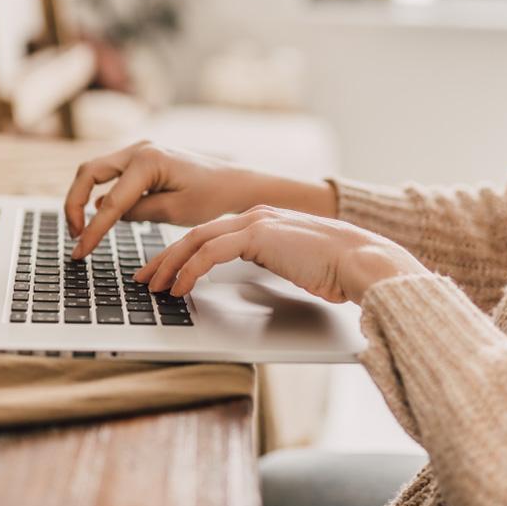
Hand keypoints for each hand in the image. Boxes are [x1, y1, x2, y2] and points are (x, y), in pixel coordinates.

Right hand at [64, 141, 335, 257]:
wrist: (236, 184)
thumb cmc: (214, 197)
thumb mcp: (175, 211)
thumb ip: (138, 212)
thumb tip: (108, 215)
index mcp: (148, 161)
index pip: (109, 202)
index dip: (92, 231)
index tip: (80, 252)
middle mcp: (139, 149)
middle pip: (88, 172)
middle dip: (74, 204)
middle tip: (75, 235)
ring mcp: (140, 151)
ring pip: (96, 171)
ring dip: (84, 197)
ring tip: (83, 230)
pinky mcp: (142, 159)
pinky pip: (112, 175)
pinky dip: (101, 193)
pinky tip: (103, 218)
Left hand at [134, 205, 429, 303]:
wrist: (363, 260)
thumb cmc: (338, 269)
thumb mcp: (294, 266)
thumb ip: (270, 267)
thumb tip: (253, 289)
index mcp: (262, 222)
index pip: (209, 235)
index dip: (180, 254)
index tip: (162, 272)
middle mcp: (255, 216)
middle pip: (195, 235)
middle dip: (164, 258)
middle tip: (143, 279)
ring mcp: (257, 222)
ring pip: (196, 240)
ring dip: (170, 265)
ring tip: (153, 288)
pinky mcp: (259, 235)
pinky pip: (212, 252)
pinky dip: (190, 270)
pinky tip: (179, 288)